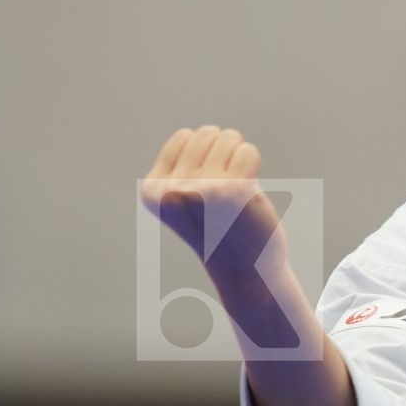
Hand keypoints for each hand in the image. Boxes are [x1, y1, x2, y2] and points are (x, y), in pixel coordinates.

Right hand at [141, 125, 284, 280]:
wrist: (246, 271)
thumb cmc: (219, 230)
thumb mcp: (184, 199)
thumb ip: (180, 169)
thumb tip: (195, 135)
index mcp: (152, 191)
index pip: (184, 137)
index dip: (204, 155)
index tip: (207, 186)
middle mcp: (172, 190)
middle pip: (206, 134)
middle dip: (223, 152)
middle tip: (227, 187)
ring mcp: (202, 189)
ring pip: (228, 137)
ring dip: (239, 157)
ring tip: (237, 188)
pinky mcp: (233, 190)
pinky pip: (247, 151)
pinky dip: (252, 165)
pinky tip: (248, 189)